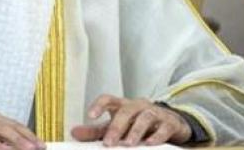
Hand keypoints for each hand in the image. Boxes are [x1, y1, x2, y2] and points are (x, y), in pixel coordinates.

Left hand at [70, 95, 191, 146]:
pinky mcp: (169, 123)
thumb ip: (95, 131)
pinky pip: (163, 128)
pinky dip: (156, 136)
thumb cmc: (137, 123)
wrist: (170, 123)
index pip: (108, 99)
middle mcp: (137, 106)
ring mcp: (154, 113)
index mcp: (122, 105)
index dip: (99, 105)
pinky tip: (149, 144)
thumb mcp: (116, 126)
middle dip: (116, 127)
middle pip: (126, 111)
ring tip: (128, 144)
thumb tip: (74, 133)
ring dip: (135, 131)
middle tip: (108, 142)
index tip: (90, 116)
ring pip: (145, 117)